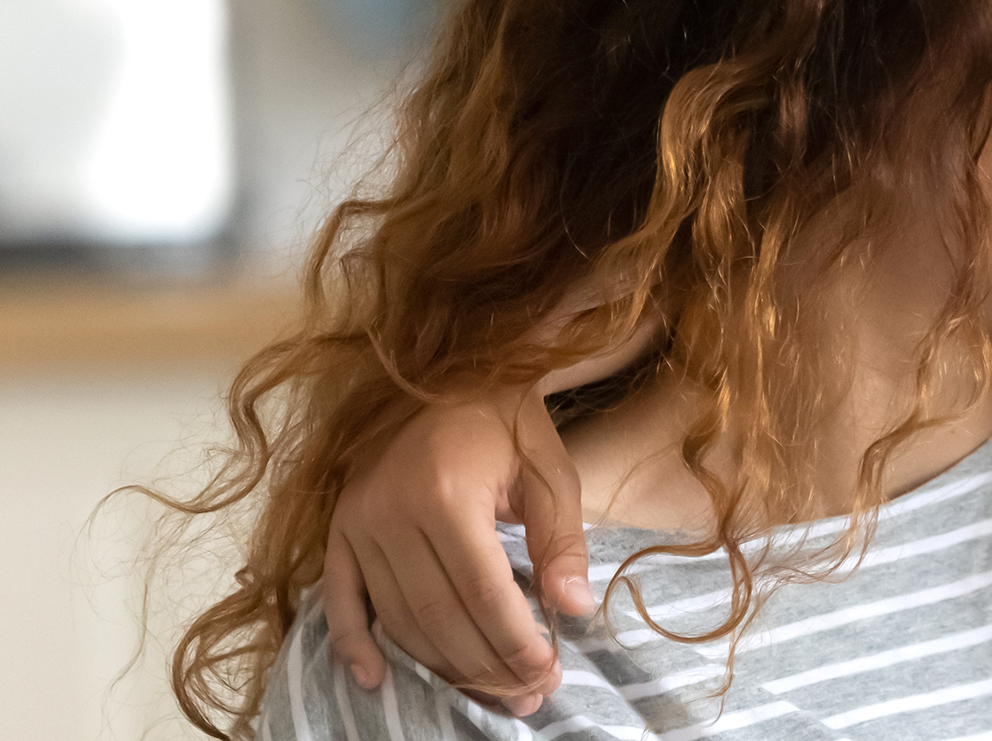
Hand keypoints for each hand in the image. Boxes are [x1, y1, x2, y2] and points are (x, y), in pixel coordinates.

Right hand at [323, 387, 590, 716]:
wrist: (454, 376)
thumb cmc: (509, 426)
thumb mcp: (551, 472)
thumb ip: (561, 541)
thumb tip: (574, 608)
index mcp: (446, 491)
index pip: (482, 591)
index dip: (514, 641)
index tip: (548, 672)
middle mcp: (391, 509)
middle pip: (438, 615)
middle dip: (484, 665)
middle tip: (525, 694)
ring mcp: (357, 521)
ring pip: (396, 616)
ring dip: (439, 666)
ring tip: (486, 693)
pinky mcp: (338, 528)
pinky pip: (340, 599)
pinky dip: (353, 644)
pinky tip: (377, 681)